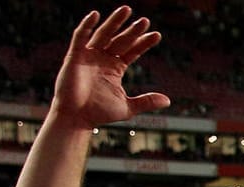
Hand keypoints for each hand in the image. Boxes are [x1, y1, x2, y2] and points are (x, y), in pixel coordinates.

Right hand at [50, 7, 169, 125]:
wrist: (76, 118)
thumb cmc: (98, 113)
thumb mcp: (127, 107)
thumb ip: (147, 101)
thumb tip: (168, 101)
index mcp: (115, 68)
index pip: (132, 51)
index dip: (143, 43)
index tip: (157, 35)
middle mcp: (103, 58)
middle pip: (120, 40)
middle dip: (133, 31)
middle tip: (145, 21)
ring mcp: (89, 56)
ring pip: (104, 34)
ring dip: (114, 22)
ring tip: (127, 10)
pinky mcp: (75, 56)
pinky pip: (80, 37)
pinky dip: (86, 25)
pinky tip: (95, 15)